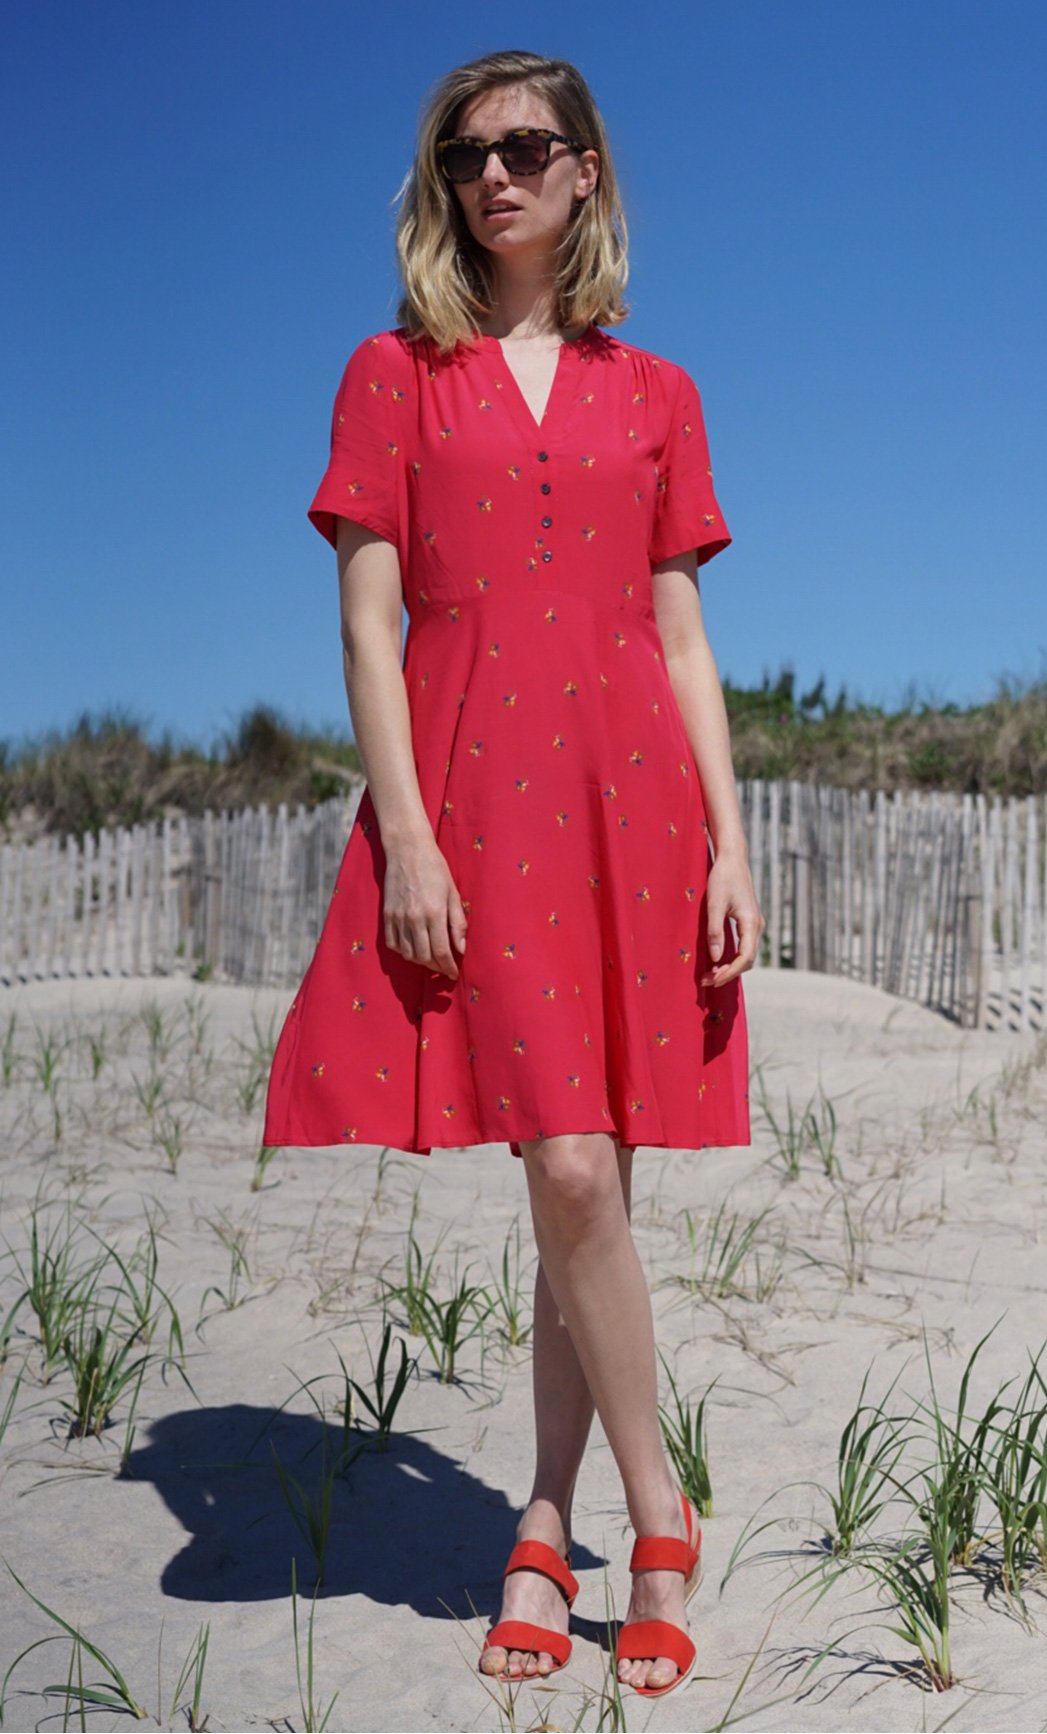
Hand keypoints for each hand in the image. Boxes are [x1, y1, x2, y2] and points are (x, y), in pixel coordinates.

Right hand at [382, 836, 467, 979]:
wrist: (407, 850)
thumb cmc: (435, 869)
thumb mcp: (453, 893)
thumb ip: (458, 923)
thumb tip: (461, 949)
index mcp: (434, 913)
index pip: (442, 952)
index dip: (448, 968)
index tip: (454, 974)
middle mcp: (414, 918)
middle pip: (424, 958)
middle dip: (436, 968)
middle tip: (444, 968)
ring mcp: (398, 918)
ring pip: (408, 954)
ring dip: (421, 962)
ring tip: (431, 960)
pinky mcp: (387, 915)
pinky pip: (393, 944)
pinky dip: (403, 952)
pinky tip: (413, 949)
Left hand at [700, 851, 764, 987]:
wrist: (733, 859)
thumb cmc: (723, 878)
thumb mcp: (714, 904)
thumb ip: (715, 931)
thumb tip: (715, 958)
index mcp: (751, 923)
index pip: (745, 958)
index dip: (730, 972)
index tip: (713, 980)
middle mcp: (757, 926)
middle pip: (748, 960)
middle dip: (729, 973)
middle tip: (707, 981)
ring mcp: (755, 924)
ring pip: (747, 954)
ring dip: (730, 966)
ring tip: (711, 974)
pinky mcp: (749, 921)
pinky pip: (745, 946)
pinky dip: (733, 957)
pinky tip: (719, 960)